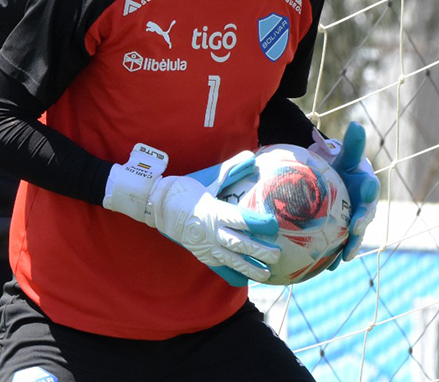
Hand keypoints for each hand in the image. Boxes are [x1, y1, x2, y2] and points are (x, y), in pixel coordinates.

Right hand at [102, 144, 278, 284]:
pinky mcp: (201, 255)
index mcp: (216, 211)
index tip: (274, 225)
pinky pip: (219, 268)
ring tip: (266, 274)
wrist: (160, 206)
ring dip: (250, 268)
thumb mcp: (211, 178)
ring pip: (232, 260)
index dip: (259, 223)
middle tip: (277, 254)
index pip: (242, 219)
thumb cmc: (189, 189)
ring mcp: (206, 246)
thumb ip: (233, 169)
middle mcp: (212, 232)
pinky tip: (244, 280)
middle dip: (261, 251)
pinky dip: (231, 275)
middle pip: (241, 244)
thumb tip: (252, 157)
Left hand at [309, 122, 379, 268]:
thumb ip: (352, 145)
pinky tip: (326, 267)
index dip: (369, 192)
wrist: (335, 184)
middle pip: (365, 216)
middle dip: (362, 224)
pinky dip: (334, 257)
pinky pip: (340, 247)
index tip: (366, 192)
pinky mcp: (345, 235)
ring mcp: (355, 222)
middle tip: (354, 229)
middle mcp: (364, 206)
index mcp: (366, 186)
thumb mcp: (345, 157)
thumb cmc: (341, 168)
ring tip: (344, 256)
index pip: (370, 189)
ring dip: (351, 246)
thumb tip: (357, 124)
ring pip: (355, 236)